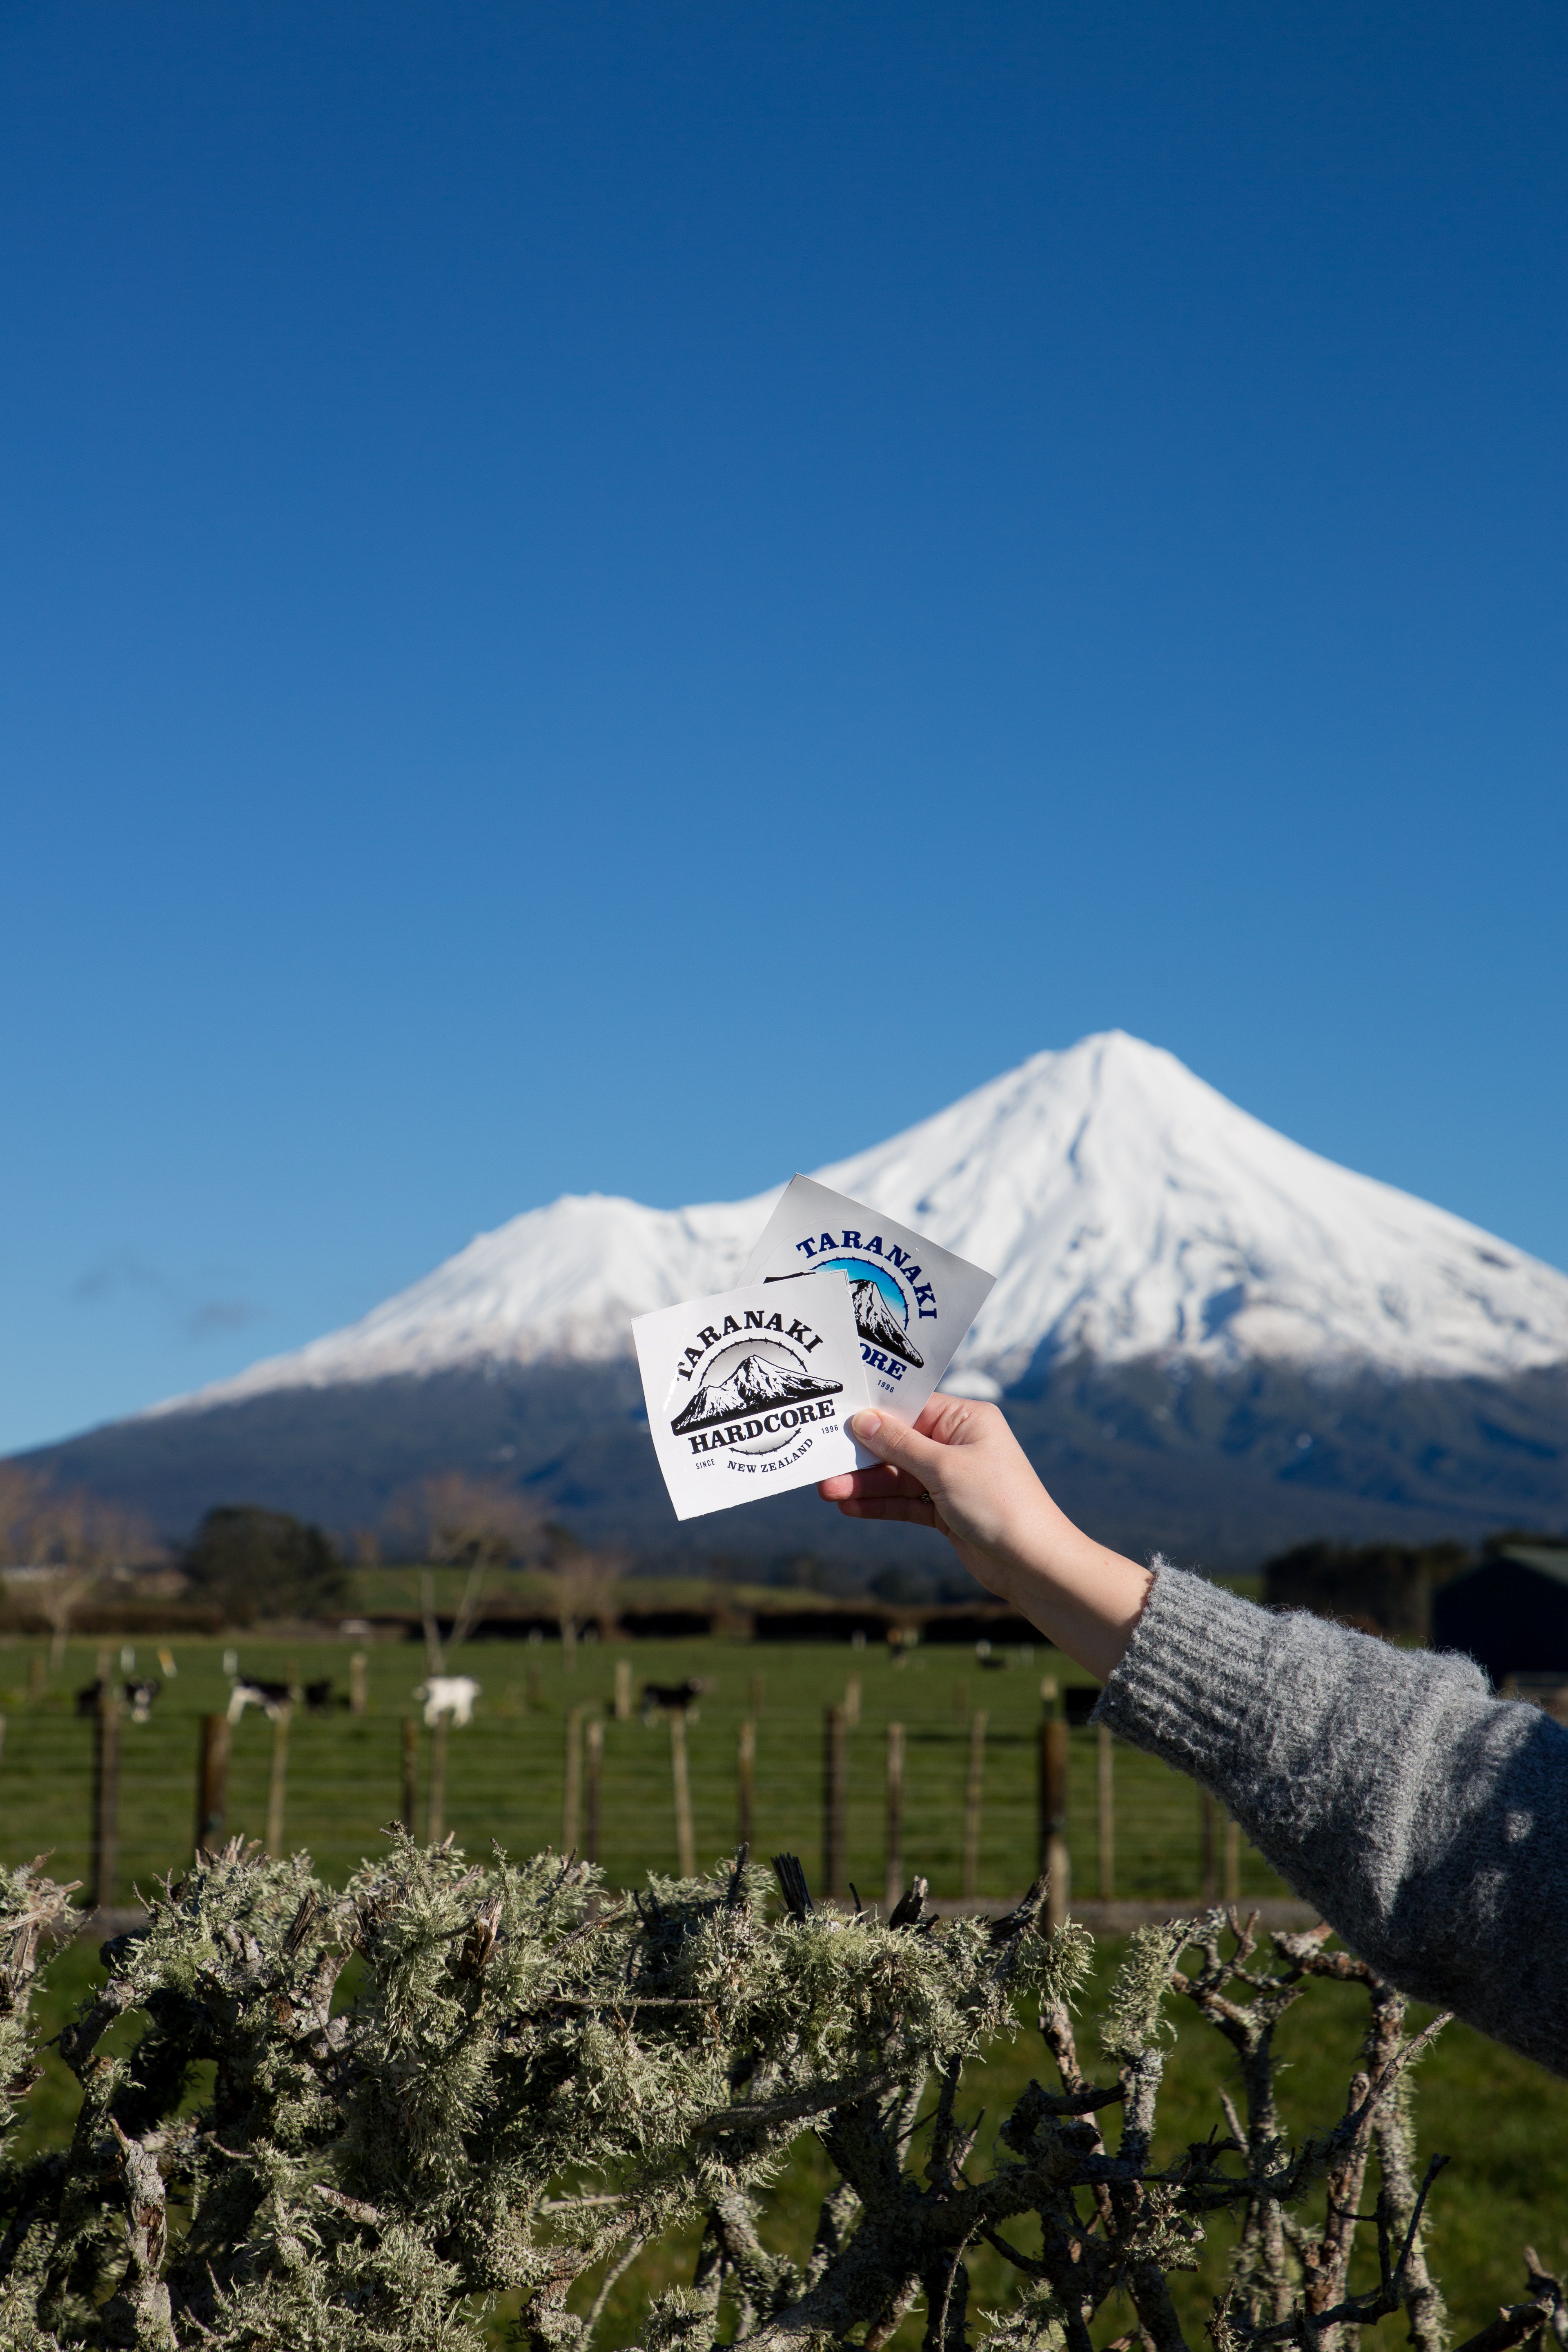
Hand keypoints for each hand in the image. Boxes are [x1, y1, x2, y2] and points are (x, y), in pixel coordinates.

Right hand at [817, 1395, 1153, 1681]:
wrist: (1034, 1564)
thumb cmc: (999, 1504)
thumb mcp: (944, 1467)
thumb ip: (899, 1445)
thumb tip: (863, 1419)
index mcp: (967, 1420)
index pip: (912, 1406)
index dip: (874, 1412)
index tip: (836, 1414)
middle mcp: (959, 1444)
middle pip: (899, 1442)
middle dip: (862, 1455)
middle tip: (823, 1462)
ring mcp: (952, 1478)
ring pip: (898, 1475)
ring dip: (864, 1483)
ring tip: (827, 1491)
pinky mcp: (946, 1510)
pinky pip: (906, 1501)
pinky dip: (880, 1504)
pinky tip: (850, 1506)